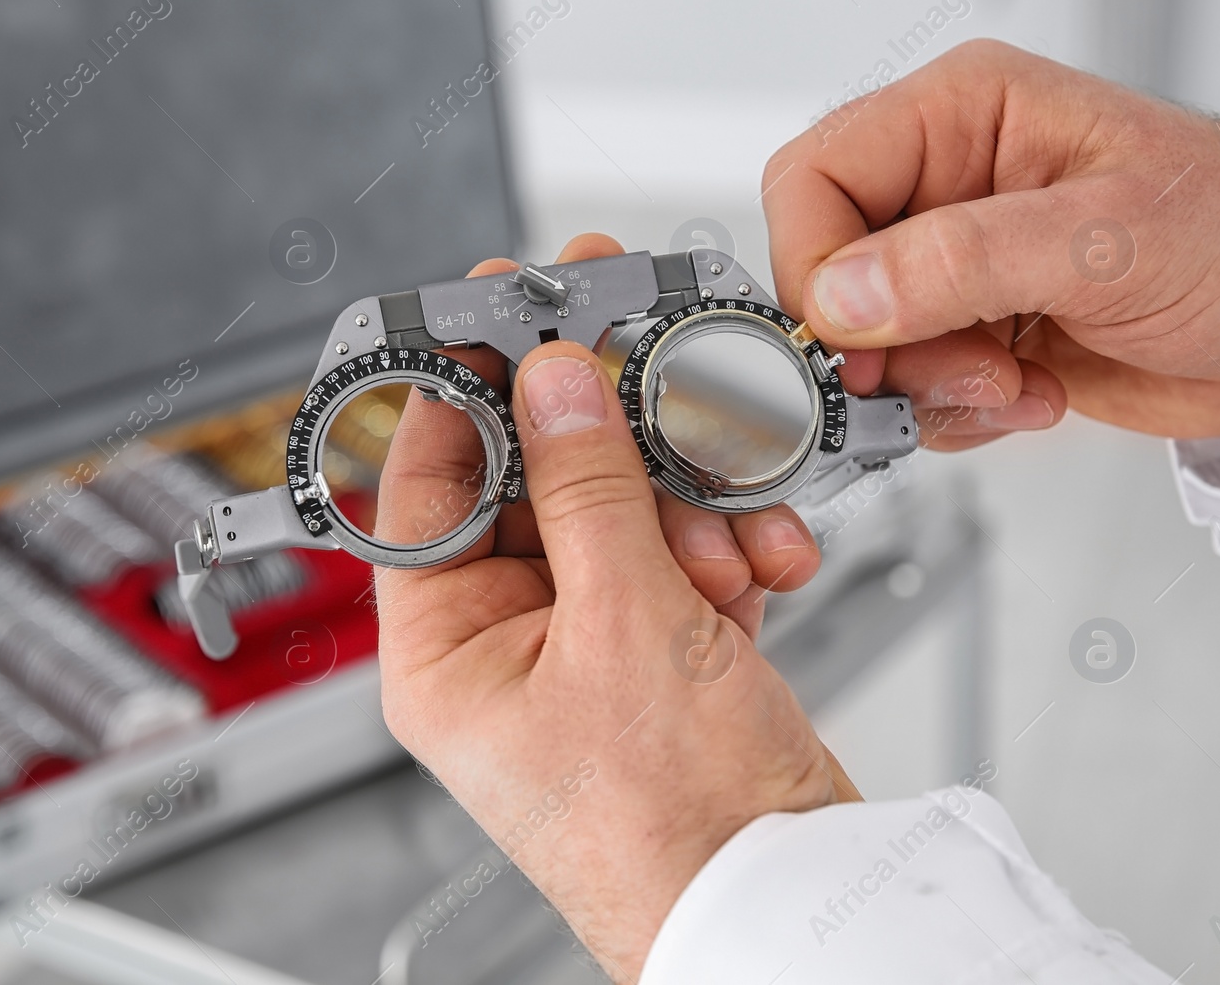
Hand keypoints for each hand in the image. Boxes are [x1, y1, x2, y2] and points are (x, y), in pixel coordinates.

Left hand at [373, 234, 854, 978]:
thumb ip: (590, 487)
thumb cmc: (674, 831)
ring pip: (618, 514)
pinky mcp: (654, 654)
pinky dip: (724, 550)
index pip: (430, 483)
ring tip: (732, 535)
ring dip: (688, 505)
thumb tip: (555, 383)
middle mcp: (501, 645)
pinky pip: (674, 560)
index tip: (507, 314)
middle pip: (535, 486)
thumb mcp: (626, 625)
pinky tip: (763, 567)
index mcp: (443, 650)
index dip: (467, 389)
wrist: (789, 904)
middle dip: (611, 445)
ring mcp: (582, 648)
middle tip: (648, 362)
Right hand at [765, 38, 1219, 448]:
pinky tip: (1029, 393)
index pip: (816, 176)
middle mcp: (947, 186)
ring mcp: (956, 266)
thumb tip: (844, 293)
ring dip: (929, 387)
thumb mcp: (1107, 239)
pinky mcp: (971, 334)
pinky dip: (956, 413)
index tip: (852, 331)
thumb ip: (965, 260)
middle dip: (878, 342)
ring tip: (1010, 381)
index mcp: (964, 116)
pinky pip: (907, 388)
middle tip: (946, 369)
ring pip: (861, 344)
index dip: (815, 261)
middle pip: (825, 268)